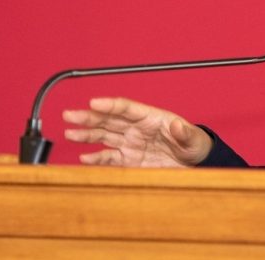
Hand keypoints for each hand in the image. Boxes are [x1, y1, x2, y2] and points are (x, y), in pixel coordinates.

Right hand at [63, 97, 212, 166]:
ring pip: (104, 136)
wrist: (194, 163)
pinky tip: (83, 157)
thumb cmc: (194, 144)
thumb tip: (178, 125)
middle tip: (69, 114)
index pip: (126, 107)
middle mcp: (136, 128)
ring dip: (87, 134)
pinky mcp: (129, 159)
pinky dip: (96, 158)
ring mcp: (131, 143)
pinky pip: (109, 157)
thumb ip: (184, 133)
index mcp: (150, 117)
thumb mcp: (193, 139)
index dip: (109, 104)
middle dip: (89, 117)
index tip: (93, 102)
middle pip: (108, 119)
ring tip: (69, 132)